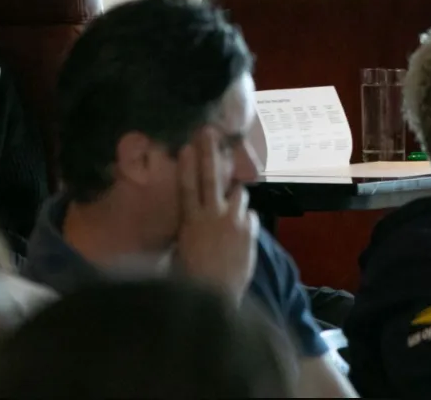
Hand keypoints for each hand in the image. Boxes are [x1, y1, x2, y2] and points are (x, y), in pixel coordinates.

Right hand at [175, 128, 258, 301]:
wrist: (216, 299)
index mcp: (190, 221)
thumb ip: (187, 229)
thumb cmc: (189, 280)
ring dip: (235, 193)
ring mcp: (234, 222)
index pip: (187, 186)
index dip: (188, 165)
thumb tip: (190, 216)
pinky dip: (245, 218)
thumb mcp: (180, 251)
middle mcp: (213, 216)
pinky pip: (250, 216)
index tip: (187, 146)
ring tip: (232, 195)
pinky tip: (242, 227)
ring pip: (239, 193)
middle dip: (210, 153)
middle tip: (209, 132)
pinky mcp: (250, 233)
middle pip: (211, 177)